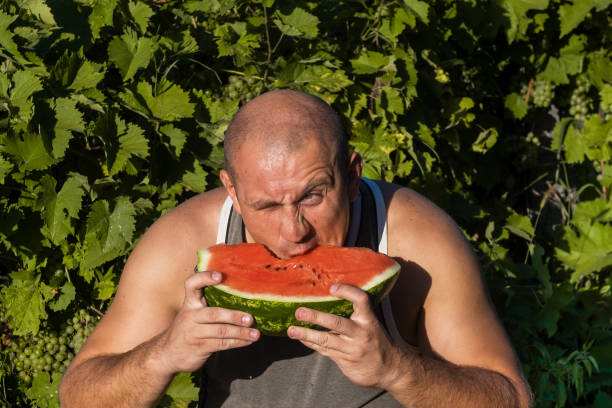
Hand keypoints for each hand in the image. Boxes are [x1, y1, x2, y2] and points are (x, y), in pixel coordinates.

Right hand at [156, 271, 259, 373]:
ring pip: (221, 331)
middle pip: (214, 313)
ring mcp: (193, 333)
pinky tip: (248, 341)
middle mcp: (190, 316)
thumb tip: (239, 297)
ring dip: (241, 333)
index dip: (205, 278)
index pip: (192, 285)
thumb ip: (207, 305)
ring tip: (255, 334)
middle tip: (250, 318)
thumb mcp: (191, 314)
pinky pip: (221, 344)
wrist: (166, 355)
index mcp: (189, 303)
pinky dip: (237, 342)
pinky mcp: (199, 347)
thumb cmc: (186, 330)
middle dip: (234, 316)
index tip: (220, 275)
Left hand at [287, 283, 401, 388]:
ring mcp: (352, 349)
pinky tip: (301, 338)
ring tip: (291, 330)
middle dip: (316, 317)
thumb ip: (355, 314)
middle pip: (336, 323)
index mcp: (369, 320)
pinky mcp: (345, 361)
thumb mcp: (371, 324)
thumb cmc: (377, 341)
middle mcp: (361, 333)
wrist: (392, 369)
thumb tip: (330, 297)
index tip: (332, 287)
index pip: (360, 300)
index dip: (347, 291)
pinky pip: (324, 351)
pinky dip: (311, 344)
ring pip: (326, 340)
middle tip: (299, 312)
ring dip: (306, 334)